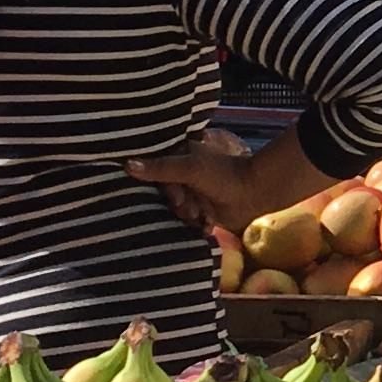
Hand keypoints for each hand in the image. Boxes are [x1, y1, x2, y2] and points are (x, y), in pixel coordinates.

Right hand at [126, 128, 324, 238]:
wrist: (255, 193)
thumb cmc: (223, 175)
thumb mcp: (190, 169)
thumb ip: (161, 168)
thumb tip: (127, 165)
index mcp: (180, 157)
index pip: (156, 174)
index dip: (166, 188)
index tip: (178, 195)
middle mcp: (183, 174)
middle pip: (165, 195)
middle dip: (180, 204)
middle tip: (192, 206)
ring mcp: (192, 192)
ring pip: (176, 211)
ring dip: (189, 215)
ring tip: (203, 213)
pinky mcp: (201, 210)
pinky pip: (188, 221)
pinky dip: (197, 224)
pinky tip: (207, 223)